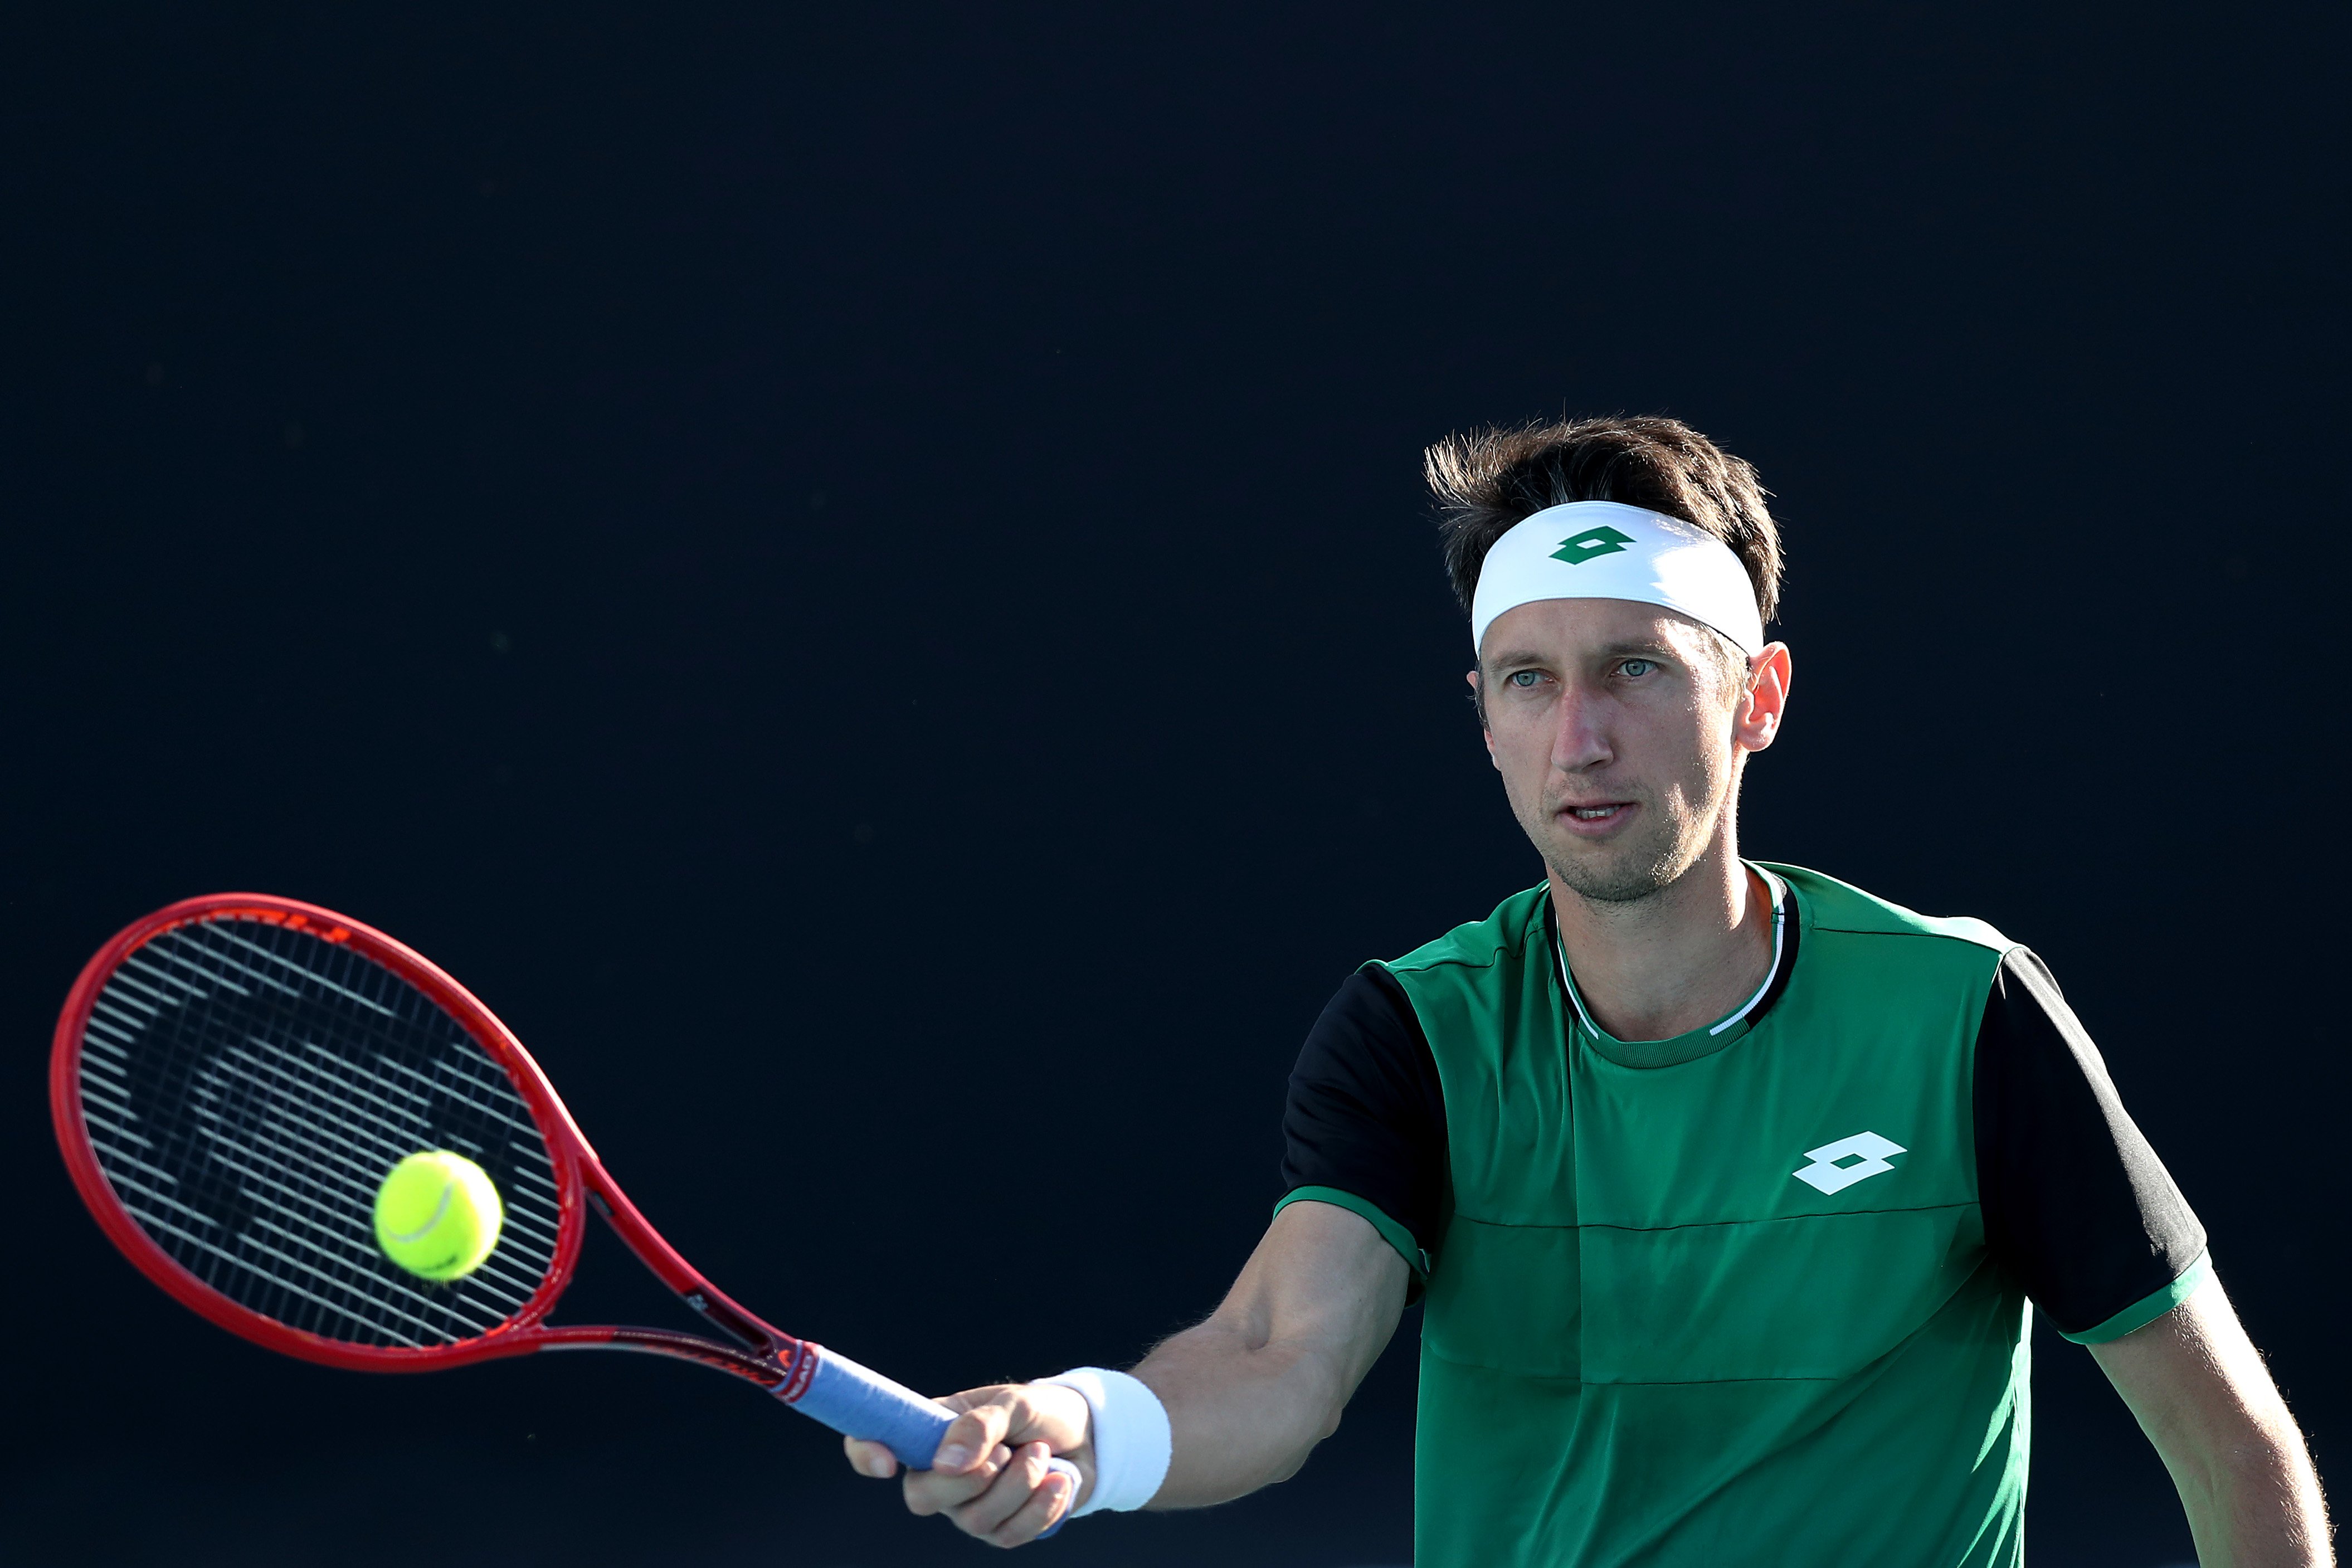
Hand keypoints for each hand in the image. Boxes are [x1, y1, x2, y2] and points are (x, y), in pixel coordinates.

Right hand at [842, 1381, 1093, 1547]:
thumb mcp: (1015, 1403)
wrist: (1092, 1437)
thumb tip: (946, 1461)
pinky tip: (1058, 1481)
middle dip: (969, 1479)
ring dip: (1019, 1484)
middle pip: (921, 1497)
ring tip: (1043, 1454)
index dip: (866, 1453)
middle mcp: (940, 1475)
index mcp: (931, 1432)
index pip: (874, 1443)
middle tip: (1008, 1451)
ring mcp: (968, 1508)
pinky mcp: (1001, 1530)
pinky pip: (1009, 1535)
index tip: (886, 1462)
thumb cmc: (1042, 1412)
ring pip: (974, 1520)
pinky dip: (1041, 1506)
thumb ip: (981, 1425)